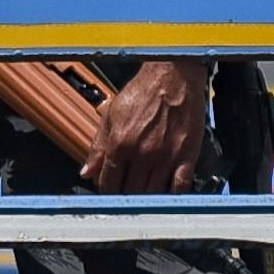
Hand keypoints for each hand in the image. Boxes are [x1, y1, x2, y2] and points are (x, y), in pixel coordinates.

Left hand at [86, 57, 211, 194]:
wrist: (174, 75)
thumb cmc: (144, 91)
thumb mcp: (112, 114)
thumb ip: (98, 146)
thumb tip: (86, 172)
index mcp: (120, 143)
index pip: (109, 183)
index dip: (107, 190)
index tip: (111, 189)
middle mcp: (142, 153)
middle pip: (130, 192)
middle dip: (125, 196)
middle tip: (127, 192)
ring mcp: (166, 157)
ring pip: (152, 194)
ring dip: (146, 198)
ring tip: (144, 192)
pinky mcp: (187, 156)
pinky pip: (179, 188)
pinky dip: (172, 196)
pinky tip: (168, 194)